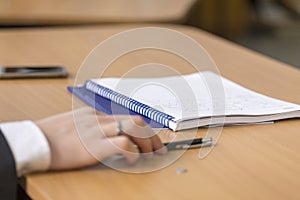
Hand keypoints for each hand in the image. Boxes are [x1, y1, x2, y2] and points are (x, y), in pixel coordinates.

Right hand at [35, 107, 166, 169]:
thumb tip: (109, 135)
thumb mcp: (74, 125)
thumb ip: (92, 127)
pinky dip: (133, 152)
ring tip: (151, 154)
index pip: (127, 115)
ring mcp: (97, 130)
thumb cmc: (50, 137)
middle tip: (158, 148)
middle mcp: (99, 119)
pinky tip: (132, 160)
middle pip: (136, 119)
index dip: (145, 127)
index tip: (153, 137)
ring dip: (148, 141)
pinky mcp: (93, 145)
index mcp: (95, 114)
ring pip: (134, 127)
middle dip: (152, 134)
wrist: (33, 142)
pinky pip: (122, 144)